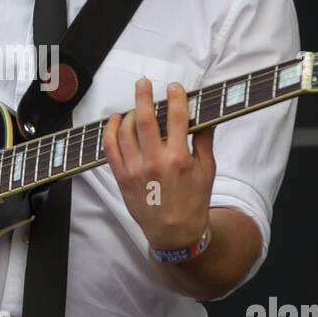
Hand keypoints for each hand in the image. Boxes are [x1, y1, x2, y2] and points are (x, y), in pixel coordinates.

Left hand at [105, 79, 214, 250]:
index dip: (175, 97)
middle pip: (146, 119)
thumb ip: (205, 141)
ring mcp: (136, 170)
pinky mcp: (122, 178)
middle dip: (144, 95)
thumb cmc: (194, 201)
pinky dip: (110, 130)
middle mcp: (156, 162)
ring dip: (129, 113)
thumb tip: (207, 116)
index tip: (174, 87)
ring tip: (135, 107)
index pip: (177, 118)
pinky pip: (110, 148)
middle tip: (144, 83)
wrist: (175, 233)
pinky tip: (116, 120)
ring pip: (126, 131)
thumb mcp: (207, 171)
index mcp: (180, 159)